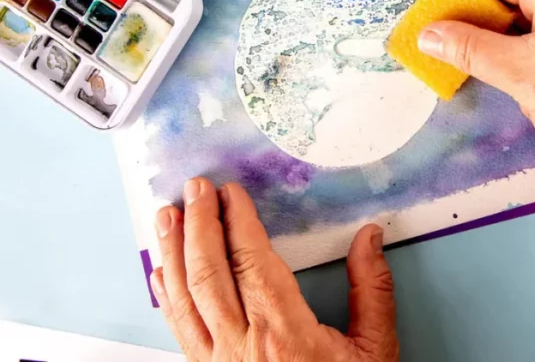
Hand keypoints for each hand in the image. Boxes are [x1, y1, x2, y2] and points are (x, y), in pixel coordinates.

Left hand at [151, 178, 399, 361]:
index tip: (231, 192)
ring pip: (186, 298)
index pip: (251, 261)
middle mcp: (242, 346)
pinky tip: (160, 272)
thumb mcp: (374, 352)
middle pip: (210, 272)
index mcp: (284, 334)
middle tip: (196, 189)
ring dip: (173, 251)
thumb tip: (370, 237)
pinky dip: (166, 296)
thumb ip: (372, 291)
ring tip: (167, 216)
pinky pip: (178, 331)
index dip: (238, 221)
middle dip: (200, 223)